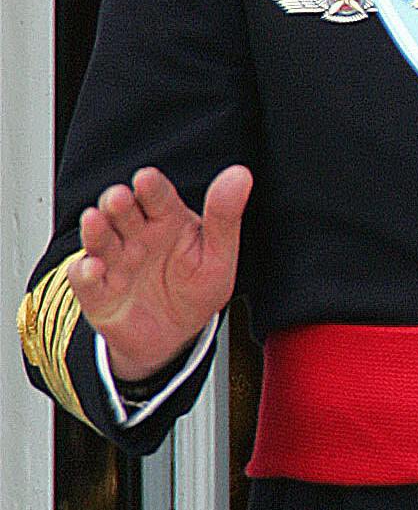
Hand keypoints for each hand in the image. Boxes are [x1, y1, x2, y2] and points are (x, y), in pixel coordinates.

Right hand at [69, 165, 250, 381]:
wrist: (177, 333)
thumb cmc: (196, 286)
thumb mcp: (218, 253)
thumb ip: (224, 215)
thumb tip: (240, 175)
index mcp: (167, 219)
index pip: (157, 197)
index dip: (151, 187)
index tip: (146, 178)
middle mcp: (137, 235)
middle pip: (123, 213)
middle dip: (118, 203)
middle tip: (118, 197)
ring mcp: (115, 262)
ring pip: (100, 240)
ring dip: (96, 230)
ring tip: (94, 219)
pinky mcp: (99, 293)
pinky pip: (86, 281)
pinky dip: (85, 273)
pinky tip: (93, 267)